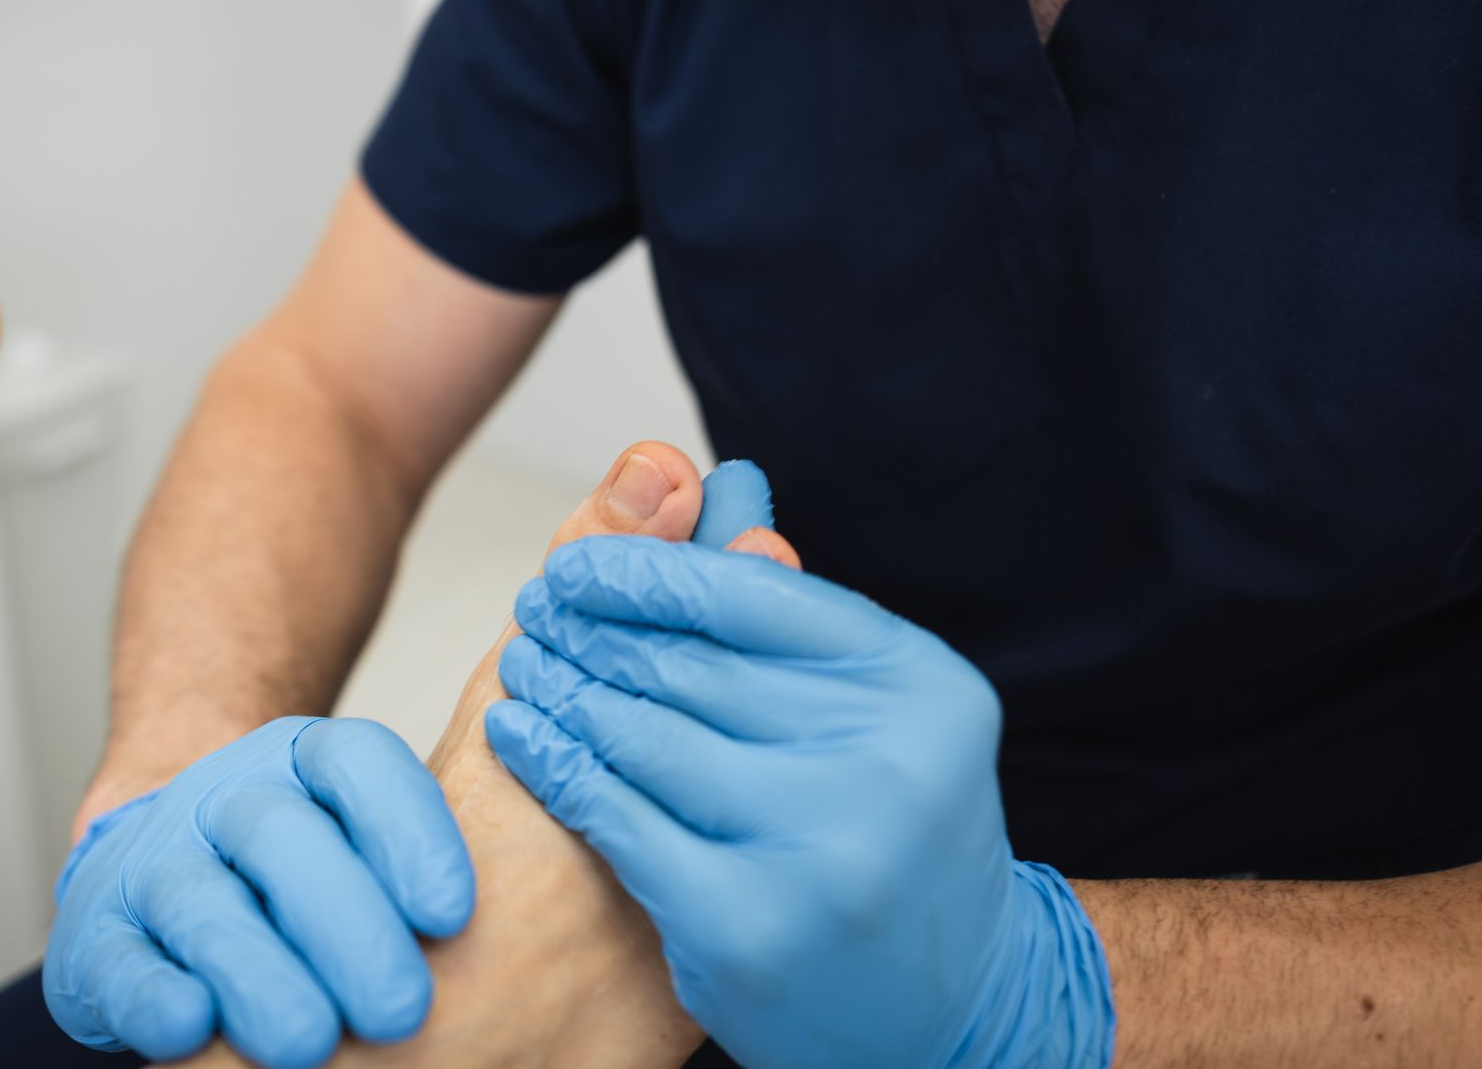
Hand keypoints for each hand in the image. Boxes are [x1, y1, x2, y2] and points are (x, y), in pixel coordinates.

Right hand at [43, 716, 472, 1068]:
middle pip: (284, 835)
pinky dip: (155, 993)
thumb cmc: (291, 868)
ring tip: (312, 1040)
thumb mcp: (357, 838)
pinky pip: (123, 960)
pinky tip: (191, 1024)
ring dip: (258, 972)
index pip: (359, 764)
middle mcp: (227, 797)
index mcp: (304, 761)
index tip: (453, 913)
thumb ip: (420, 863)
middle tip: (403, 1009)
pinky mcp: (96, 935)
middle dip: (347, 923)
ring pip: (203, 903)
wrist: (150, 859)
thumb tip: (502, 927)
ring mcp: (155, 861)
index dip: (408, 831)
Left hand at [487, 537, 1114, 1068]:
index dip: (648, 570)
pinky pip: (622, 819)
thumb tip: (707, 475)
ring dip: (566, 691)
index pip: (754, 592)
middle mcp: (887, 760)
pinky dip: (558, 768)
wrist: (959, 1007)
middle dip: (594, 628)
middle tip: (535, 607)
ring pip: (648, 736)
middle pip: (692, 663)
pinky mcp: (750, 928)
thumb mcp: (873, 709)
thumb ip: (784, 606)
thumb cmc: (895, 835)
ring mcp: (821, 850)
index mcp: (921, 683)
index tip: (577, 562)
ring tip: (524, 663)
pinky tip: (523, 736)